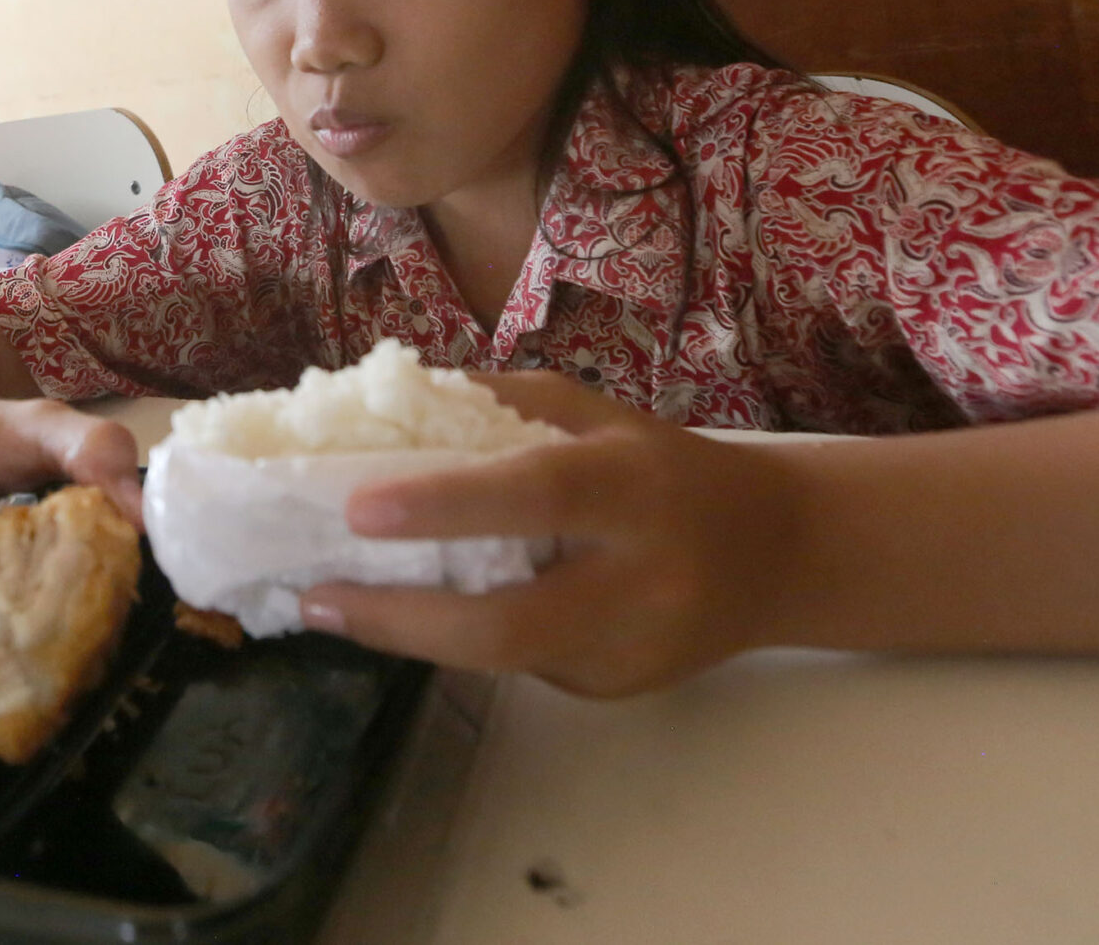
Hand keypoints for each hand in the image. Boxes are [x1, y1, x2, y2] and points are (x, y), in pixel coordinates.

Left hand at [297, 374, 801, 696]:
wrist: (781, 553)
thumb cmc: (666, 466)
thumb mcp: (594, 413)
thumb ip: (498, 409)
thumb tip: (381, 407)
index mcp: (632, 487)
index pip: (536, 496)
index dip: (446, 505)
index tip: (358, 508)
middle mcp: (639, 579)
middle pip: (509, 625)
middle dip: (399, 619)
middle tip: (316, 598)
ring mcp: (630, 650)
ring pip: (500, 659)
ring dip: (410, 633)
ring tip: (337, 603)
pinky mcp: (616, 690)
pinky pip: (522, 667)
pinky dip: (466, 638)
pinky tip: (432, 611)